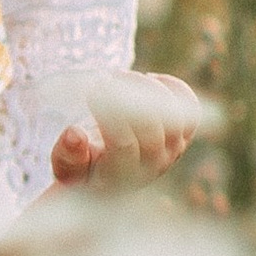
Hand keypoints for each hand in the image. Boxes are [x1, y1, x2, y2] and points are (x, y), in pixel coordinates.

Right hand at [51, 72, 207, 190]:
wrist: (108, 178)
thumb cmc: (81, 169)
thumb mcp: (65, 168)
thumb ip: (67, 155)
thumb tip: (75, 134)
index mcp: (120, 177)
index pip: (123, 144)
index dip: (109, 114)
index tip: (91, 90)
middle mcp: (152, 167)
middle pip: (151, 128)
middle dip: (128, 96)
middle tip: (106, 78)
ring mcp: (171, 152)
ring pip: (174, 116)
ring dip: (149, 89)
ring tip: (121, 77)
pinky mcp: (182, 137)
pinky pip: (191, 110)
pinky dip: (174, 89)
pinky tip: (150, 80)